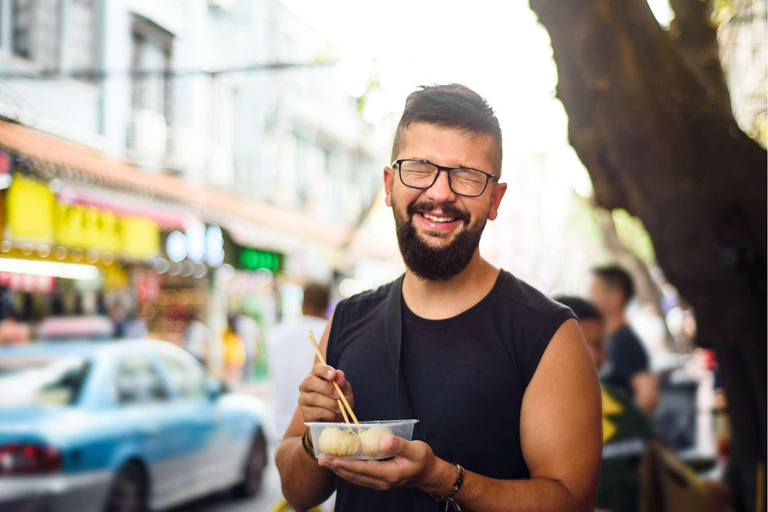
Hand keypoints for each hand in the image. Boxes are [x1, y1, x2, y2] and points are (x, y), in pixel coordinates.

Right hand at [298, 363, 353, 422]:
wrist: (336, 420)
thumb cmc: (339, 401)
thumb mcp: (345, 391)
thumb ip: (342, 383)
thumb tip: (339, 374)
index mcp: (317, 376)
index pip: (317, 368)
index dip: (324, 370)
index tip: (333, 374)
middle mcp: (306, 385)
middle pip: (310, 381)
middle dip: (326, 388)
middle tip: (338, 395)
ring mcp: (303, 399)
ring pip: (314, 398)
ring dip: (330, 403)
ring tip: (339, 408)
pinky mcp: (305, 412)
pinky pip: (316, 411)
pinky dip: (329, 414)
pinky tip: (334, 415)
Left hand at [317, 436, 453, 494]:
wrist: (429, 475)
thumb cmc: (424, 460)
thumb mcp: (417, 450)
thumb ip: (400, 445)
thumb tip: (385, 441)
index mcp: (389, 474)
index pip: (363, 469)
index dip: (347, 465)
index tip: (332, 460)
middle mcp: (381, 482)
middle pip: (354, 476)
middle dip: (337, 468)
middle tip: (321, 459)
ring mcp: (379, 483)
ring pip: (355, 478)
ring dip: (339, 470)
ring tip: (325, 462)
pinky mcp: (379, 481)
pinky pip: (359, 477)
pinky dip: (347, 471)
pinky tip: (340, 465)